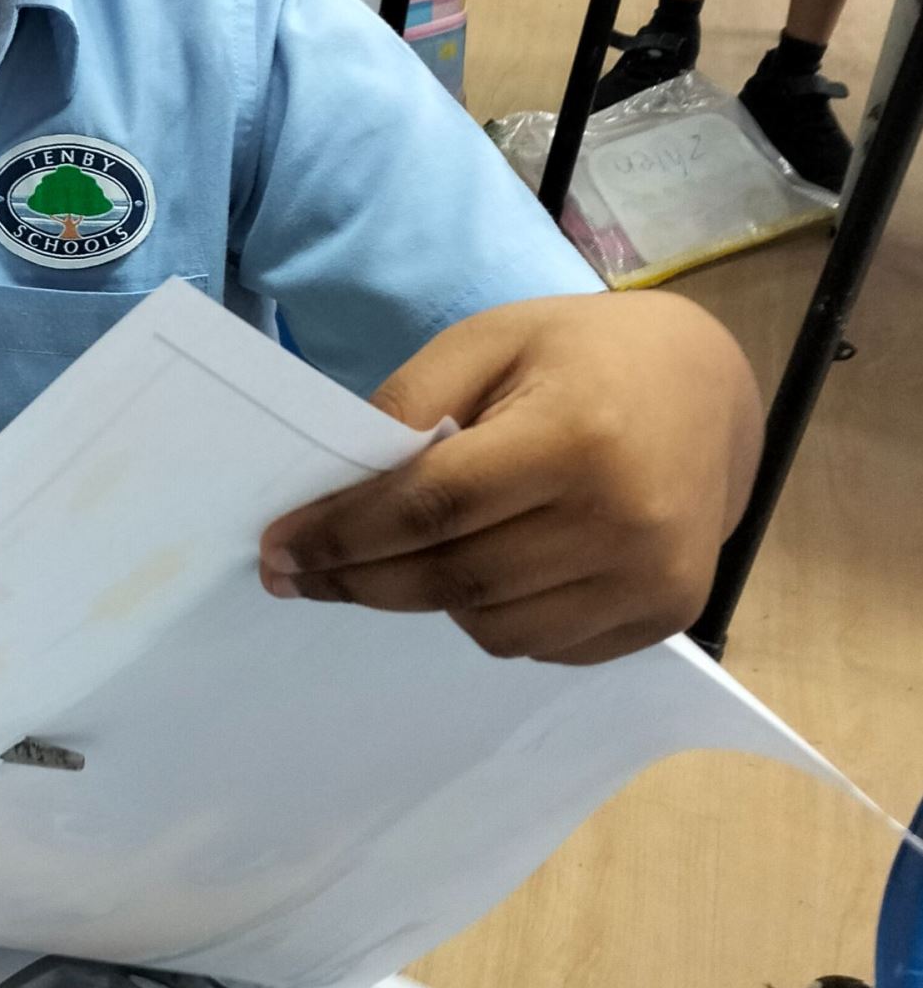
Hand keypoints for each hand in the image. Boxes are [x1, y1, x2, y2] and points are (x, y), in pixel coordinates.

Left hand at [257, 294, 761, 665]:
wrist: (708, 386)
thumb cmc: (582, 355)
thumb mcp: (488, 340)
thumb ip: (409, 404)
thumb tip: (336, 488)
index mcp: (575, 437)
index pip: (431, 508)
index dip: (344, 535)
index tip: (278, 550)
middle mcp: (623, 520)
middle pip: (453, 579)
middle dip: (359, 580)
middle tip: (297, 573)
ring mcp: (653, 579)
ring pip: (492, 629)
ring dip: (428, 600)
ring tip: (406, 556)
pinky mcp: (667, 614)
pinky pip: (544, 647)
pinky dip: (492, 618)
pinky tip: (485, 569)